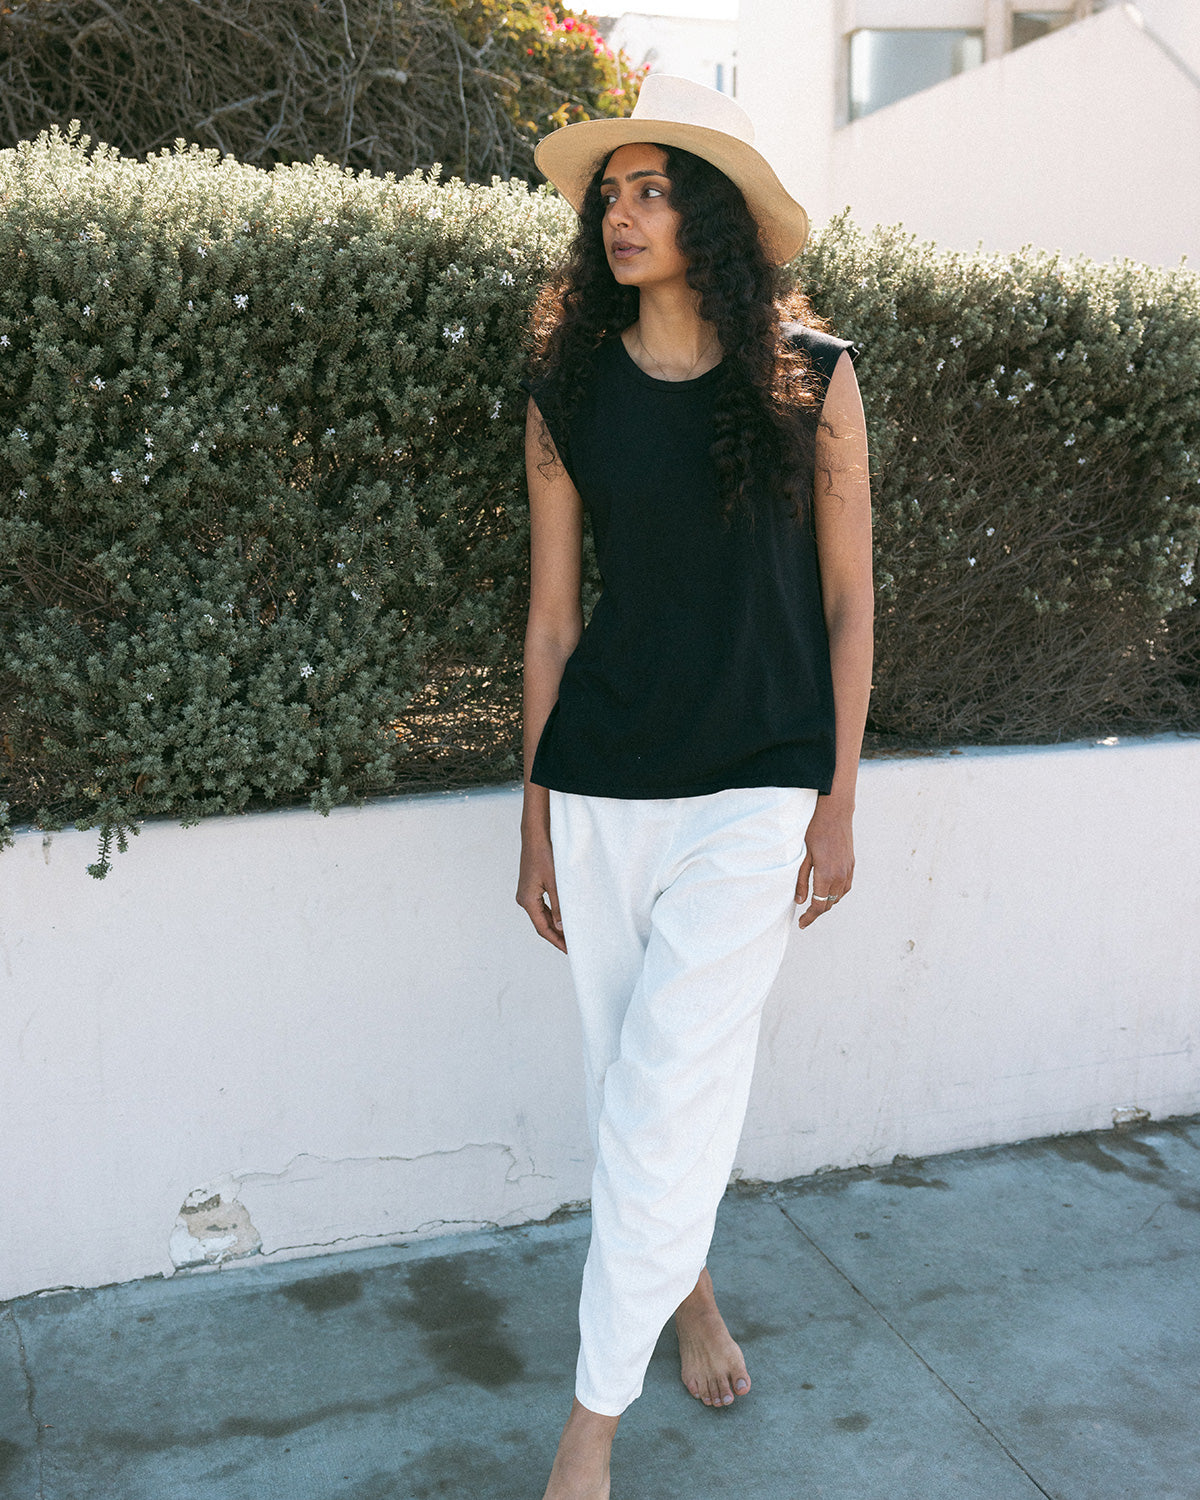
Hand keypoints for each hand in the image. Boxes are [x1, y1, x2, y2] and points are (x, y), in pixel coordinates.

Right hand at [516, 835, 566, 952]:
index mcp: (528, 900)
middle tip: (572, 946)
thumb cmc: (545, 855)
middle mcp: (524, 899)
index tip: (568, 950)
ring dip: (554, 926)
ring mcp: (526, 894)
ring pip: (541, 916)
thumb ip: (559, 906)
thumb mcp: (555, 882)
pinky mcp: (530, 888)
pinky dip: (552, 915)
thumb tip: (561, 927)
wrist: (535, 836)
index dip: (556, 941)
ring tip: (569, 935)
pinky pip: (541, 907)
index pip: (543, 928)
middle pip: (541, 924)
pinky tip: (562, 919)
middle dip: (557, 936)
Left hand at [795, 797, 853, 930]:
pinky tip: (828, 890)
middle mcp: (840, 875)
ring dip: (827, 902)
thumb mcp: (802, 855)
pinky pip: (846, 886)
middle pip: (829, 903)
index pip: (819, 905)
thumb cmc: (814, 830)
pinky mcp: (851, 863)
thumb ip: (800, 880)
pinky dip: (837, 893)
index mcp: (826, 874)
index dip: (810, 917)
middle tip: (804, 916)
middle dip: (817, 912)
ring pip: (839, 896)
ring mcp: (848, 869)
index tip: (801, 923)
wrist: (834, 812)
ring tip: (815, 904)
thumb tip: (799, 901)